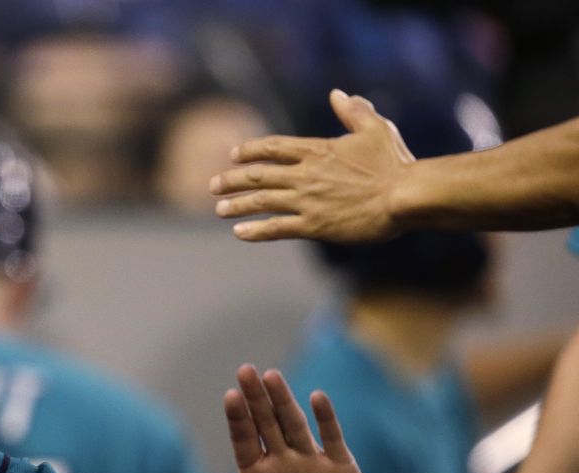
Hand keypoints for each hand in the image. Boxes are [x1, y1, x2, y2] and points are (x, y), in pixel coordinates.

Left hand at [169, 365, 366, 472]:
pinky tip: (317, 397)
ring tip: (272, 376)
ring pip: (294, 425)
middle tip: (245, 370)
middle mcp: (281, 459)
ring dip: (284, 401)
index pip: (243, 439)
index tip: (230, 396)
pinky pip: (331, 439)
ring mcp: (309, 460)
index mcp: (255, 472)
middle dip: (256, 398)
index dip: (238, 418)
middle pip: (266, 423)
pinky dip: (326, 419)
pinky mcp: (339, 466)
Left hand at [209, 89, 415, 242]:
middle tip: (213, 185)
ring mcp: (307, 201)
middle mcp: (305, 174)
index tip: (233, 156)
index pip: (273, 148)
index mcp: (317, 150)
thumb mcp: (375, 128)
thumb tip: (337, 94)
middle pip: (258, 175)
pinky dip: (255, 231)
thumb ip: (353, 111)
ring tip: (220, 209)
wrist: (405, 196)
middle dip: (232, 180)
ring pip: (262, 201)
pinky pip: (277, 229)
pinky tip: (239, 233)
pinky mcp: (314, 226)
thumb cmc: (394, 162)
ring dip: (237, 205)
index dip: (250, 151)